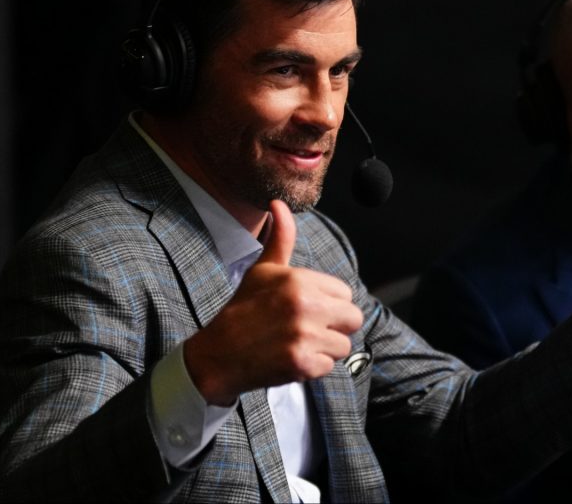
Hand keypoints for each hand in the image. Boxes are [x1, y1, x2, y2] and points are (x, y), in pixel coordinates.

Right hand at [184, 199, 363, 405]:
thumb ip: (281, 238)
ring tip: (298, 343)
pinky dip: (313, 367)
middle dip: (335, 325)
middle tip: (308, 328)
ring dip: (325, 348)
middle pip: (353, 318)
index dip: (329, 302)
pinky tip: (292, 358)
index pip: (344, 293)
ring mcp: (304, 336)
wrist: (219, 353)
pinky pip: (329, 366)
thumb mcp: (263, 269)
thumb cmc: (243, 309)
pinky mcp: (302, 364)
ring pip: (343, 345)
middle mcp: (305, 306)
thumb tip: (279, 204)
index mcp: (299, 281)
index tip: (307, 308)